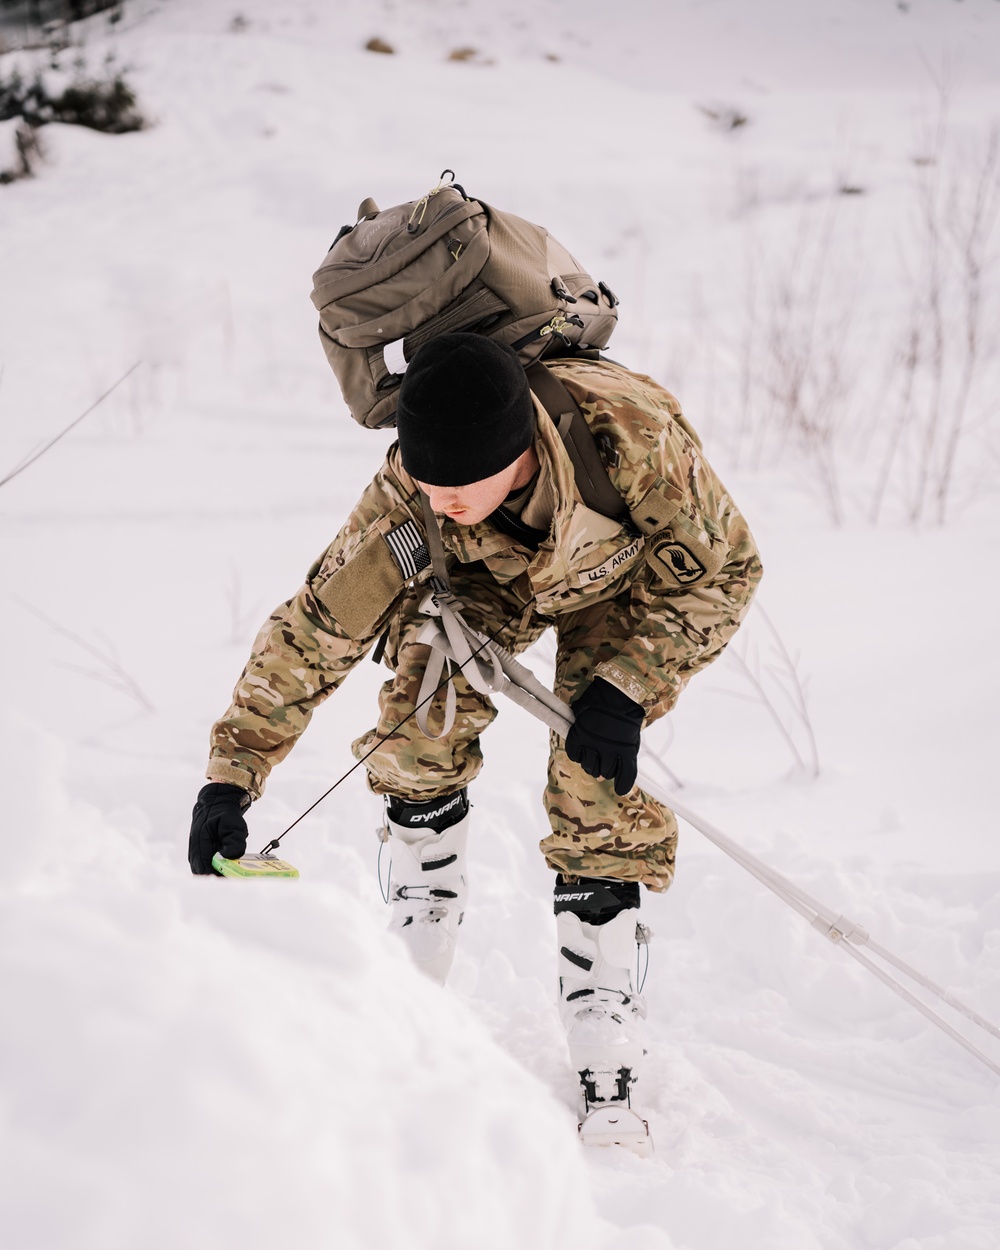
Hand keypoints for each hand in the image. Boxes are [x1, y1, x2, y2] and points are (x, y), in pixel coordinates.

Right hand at [189, 783, 250, 874]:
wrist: (216, 805)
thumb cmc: (224, 814)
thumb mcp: (233, 823)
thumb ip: (234, 839)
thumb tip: (230, 856)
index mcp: (199, 844)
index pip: (203, 868)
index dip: (215, 878)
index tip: (230, 882)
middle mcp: (195, 853)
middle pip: (205, 874)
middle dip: (220, 879)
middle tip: (238, 882)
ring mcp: (198, 856)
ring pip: (207, 873)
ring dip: (221, 876)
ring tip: (237, 878)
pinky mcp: (204, 857)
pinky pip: (211, 869)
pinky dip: (221, 872)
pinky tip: (234, 871)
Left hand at [565, 677, 643, 796]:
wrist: (620, 694)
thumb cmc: (599, 698)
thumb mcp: (581, 710)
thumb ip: (579, 723)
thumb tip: (572, 724)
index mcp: (579, 737)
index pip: (575, 756)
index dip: (580, 754)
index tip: (586, 750)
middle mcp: (592, 747)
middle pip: (589, 768)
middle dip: (593, 764)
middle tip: (599, 758)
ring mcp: (610, 751)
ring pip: (605, 772)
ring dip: (607, 770)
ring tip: (610, 762)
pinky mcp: (626, 752)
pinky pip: (626, 773)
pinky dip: (624, 783)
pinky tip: (621, 789)